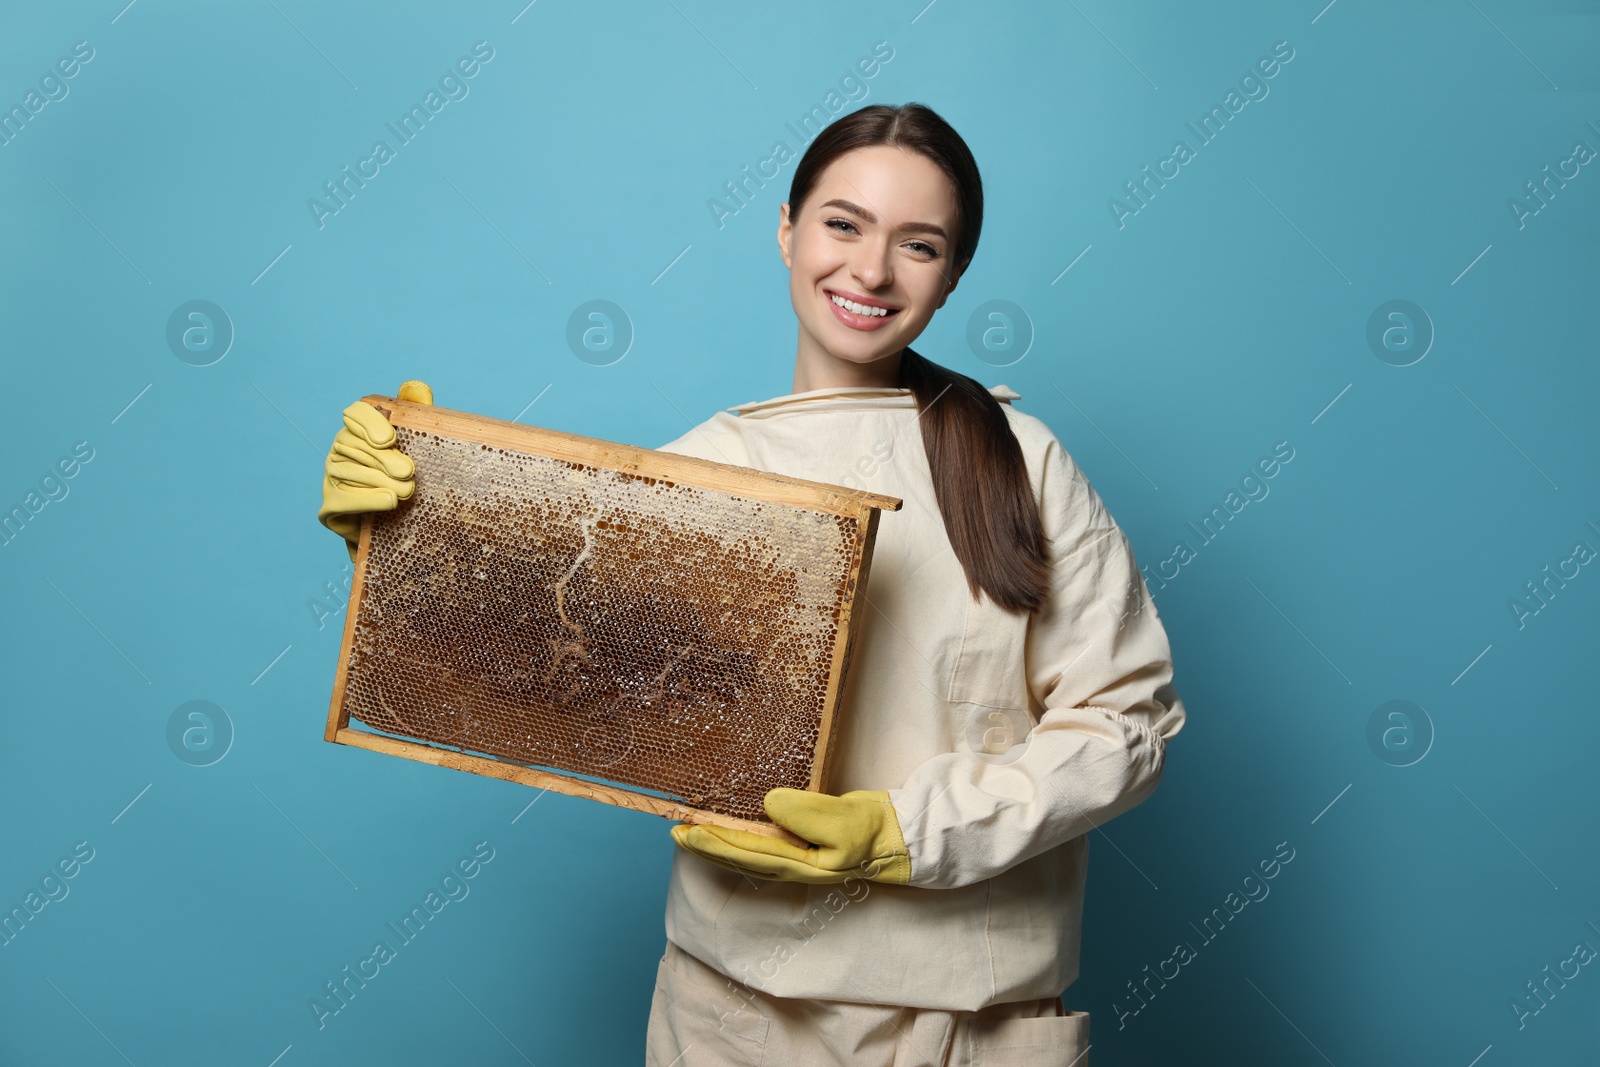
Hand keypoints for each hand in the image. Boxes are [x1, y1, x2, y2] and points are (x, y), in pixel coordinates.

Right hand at [317, 380, 432, 556]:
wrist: (395, 526)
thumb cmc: (405, 477)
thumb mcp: (417, 445)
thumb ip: (416, 413)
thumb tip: (416, 386)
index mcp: (358, 430)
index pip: (355, 413)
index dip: (369, 422)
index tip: (389, 439)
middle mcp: (339, 450)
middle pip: (357, 446)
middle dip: (384, 459)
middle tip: (408, 471)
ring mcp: (331, 479)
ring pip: (352, 474)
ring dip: (382, 482)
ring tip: (407, 491)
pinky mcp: (329, 507)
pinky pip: (344, 500)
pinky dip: (368, 500)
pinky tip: (389, 501)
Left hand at [670, 788, 910, 884]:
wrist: (899, 836)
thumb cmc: (874, 831)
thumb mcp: (844, 822)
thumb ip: (807, 815)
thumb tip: (768, 805)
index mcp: (800, 865)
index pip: (747, 853)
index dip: (715, 843)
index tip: (687, 832)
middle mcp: (792, 865)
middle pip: (740, 858)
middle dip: (707, 846)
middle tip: (675, 832)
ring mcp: (797, 857)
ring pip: (748, 854)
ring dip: (718, 844)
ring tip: (691, 832)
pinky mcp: (803, 845)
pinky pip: (761, 844)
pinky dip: (739, 839)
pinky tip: (730, 831)